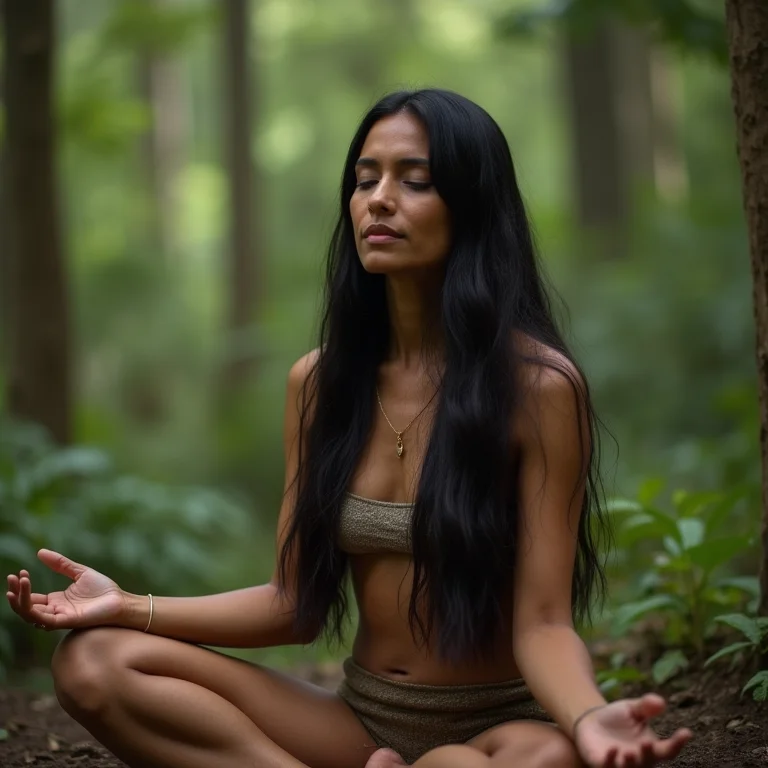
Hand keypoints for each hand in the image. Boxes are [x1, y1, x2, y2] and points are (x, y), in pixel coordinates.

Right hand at [6, 549, 128, 630]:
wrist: (120, 600)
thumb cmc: (103, 589)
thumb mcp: (79, 572)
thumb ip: (60, 564)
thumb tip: (39, 552)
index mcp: (56, 601)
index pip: (31, 597)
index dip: (22, 587)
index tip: (19, 572)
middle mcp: (54, 611)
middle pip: (26, 607)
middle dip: (15, 593)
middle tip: (11, 578)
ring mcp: (59, 617)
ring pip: (30, 615)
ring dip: (20, 600)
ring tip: (17, 583)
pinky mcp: (65, 621)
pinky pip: (43, 620)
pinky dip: (32, 609)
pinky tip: (27, 596)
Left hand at [574, 694, 692, 767]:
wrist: (591, 722)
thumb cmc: (618, 718)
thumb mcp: (632, 709)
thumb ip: (646, 706)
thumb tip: (661, 702)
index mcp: (651, 748)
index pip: (669, 749)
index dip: (678, 743)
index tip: (687, 732)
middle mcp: (639, 760)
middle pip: (648, 761)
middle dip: (648, 754)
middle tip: (646, 743)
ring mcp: (621, 764)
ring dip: (630, 763)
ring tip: (628, 752)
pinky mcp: (602, 764)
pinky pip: (607, 767)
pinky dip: (610, 761)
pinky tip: (612, 750)